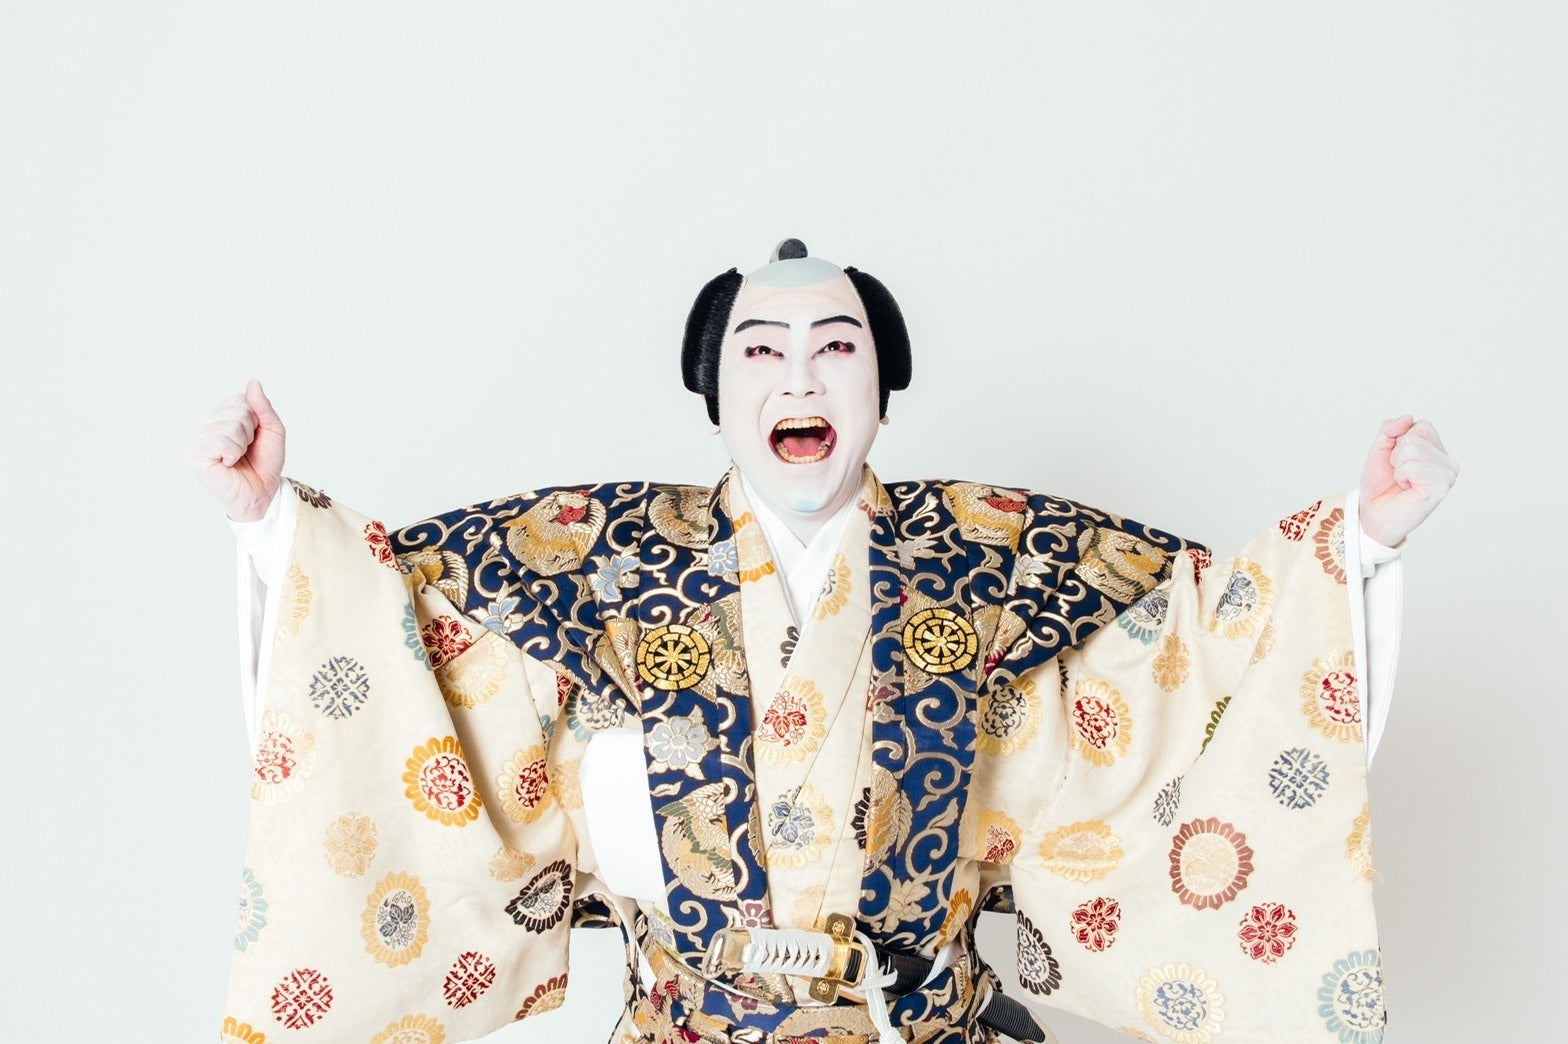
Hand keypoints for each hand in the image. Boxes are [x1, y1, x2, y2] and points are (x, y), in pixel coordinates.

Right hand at [189, 379, 286, 521]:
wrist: (262, 492)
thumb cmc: (264, 462)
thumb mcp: (273, 430)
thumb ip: (264, 407)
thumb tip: (253, 383)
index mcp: (219, 416)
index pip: (240, 400)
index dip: (255, 420)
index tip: (253, 438)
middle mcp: (204, 424)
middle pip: (237, 411)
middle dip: (250, 433)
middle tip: (245, 451)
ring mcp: (196, 439)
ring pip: (231, 426)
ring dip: (242, 445)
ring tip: (237, 458)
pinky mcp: (195, 455)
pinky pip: (222, 442)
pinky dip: (233, 454)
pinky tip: (228, 464)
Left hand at [1357, 416, 1458, 546]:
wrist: (1373, 514)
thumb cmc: (1380, 484)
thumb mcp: (1380, 450)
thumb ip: (1390, 430)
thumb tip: (1407, 418)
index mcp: (1438, 451)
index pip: (1421, 425)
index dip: (1398, 441)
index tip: (1396, 461)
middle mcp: (1448, 462)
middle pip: (1414, 437)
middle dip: (1395, 454)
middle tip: (1398, 475)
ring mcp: (1447, 475)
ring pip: (1411, 449)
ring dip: (1397, 466)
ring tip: (1402, 482)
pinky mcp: (1439, 488)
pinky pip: (1412, 466)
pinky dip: (1401, 476)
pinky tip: (1407, 489)